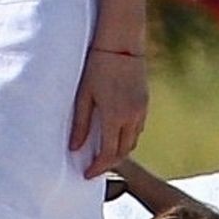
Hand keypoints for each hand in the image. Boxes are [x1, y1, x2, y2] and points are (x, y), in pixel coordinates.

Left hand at [69, 48, 147, 179]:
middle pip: (124, 150)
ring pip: (133, 140)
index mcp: (115, 116)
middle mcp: (132, 116)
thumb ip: (79, 123)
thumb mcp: (83, 95)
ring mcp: (141, 109)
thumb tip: (73, 148)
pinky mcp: (144, 102)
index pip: (109, 153)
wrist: (121, 44)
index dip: (98, 167)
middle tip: (93, 167)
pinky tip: (114, 134)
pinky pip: (137, 128)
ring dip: (119, 150)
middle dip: (109, 162)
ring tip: (102, 152)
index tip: (87, 174)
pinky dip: (126, 137)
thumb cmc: (97, 66)